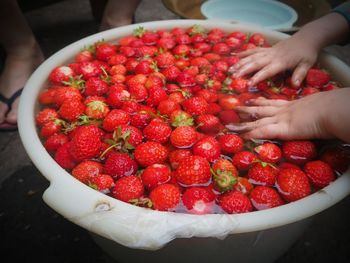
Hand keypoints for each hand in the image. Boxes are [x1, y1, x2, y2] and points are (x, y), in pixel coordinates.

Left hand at [226, 88, 349, 141]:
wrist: (333, 109)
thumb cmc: (332, 108)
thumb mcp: (320, 107)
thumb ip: (314, 112)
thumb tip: (317, 116)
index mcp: (293, 106)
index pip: (272, 104)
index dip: (260, 103)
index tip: (251, 101)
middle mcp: (284, 111)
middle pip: (261, 110)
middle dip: (247, 110)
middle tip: (235, 108)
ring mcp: (281, 119)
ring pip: (257, 121)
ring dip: (243, 124)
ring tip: (230, 125)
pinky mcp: (283, 128)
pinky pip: (262, 132)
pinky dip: (250, 134)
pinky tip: (241, 136)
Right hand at [230, 35, 318, 86]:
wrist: (307, 38)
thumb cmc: (307, 53)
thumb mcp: (307, 64)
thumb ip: (300, 74)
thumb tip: (295, 85)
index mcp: (281, 62)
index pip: (267, 70)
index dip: (258, 77)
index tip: (248, 84)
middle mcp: (272, 56)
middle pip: (255, 62)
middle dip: (243, 70)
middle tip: (233, 77)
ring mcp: (269, 51)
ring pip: (252, 56)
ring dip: (240, 63)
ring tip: (230, 69)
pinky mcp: (267, 49)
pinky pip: (254, 50)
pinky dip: (244, 53)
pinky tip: (235, 56)